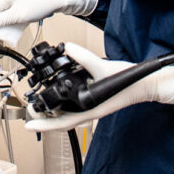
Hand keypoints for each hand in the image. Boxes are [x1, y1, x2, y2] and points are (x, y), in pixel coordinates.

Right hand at [0, 0, 97, 44]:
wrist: (57, 0)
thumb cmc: (40, 5)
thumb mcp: (17, 16)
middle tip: (4, 32)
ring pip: (4, 13)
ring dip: (6, 22)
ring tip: (14, 28)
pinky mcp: (19, 0)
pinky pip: (11, 11)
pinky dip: (12, 19)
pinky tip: (18, 24)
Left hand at [24, 42, 173, 132]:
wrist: (145, 82)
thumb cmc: (128, 80)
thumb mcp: (104, 67)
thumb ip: (85, 58)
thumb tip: (68, 48)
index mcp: (89, 109)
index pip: (62, 122)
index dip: (44, 126)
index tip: (29, 125)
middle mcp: (88, 111)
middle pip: (61, 120)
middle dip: (44, 118)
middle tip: (29, 111)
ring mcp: (91, 107)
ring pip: (67, 114)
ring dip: (53, 110)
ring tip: (39, 103)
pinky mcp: (94, 99)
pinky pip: (74, 106)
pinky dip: (64, 103)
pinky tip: (59, 93)